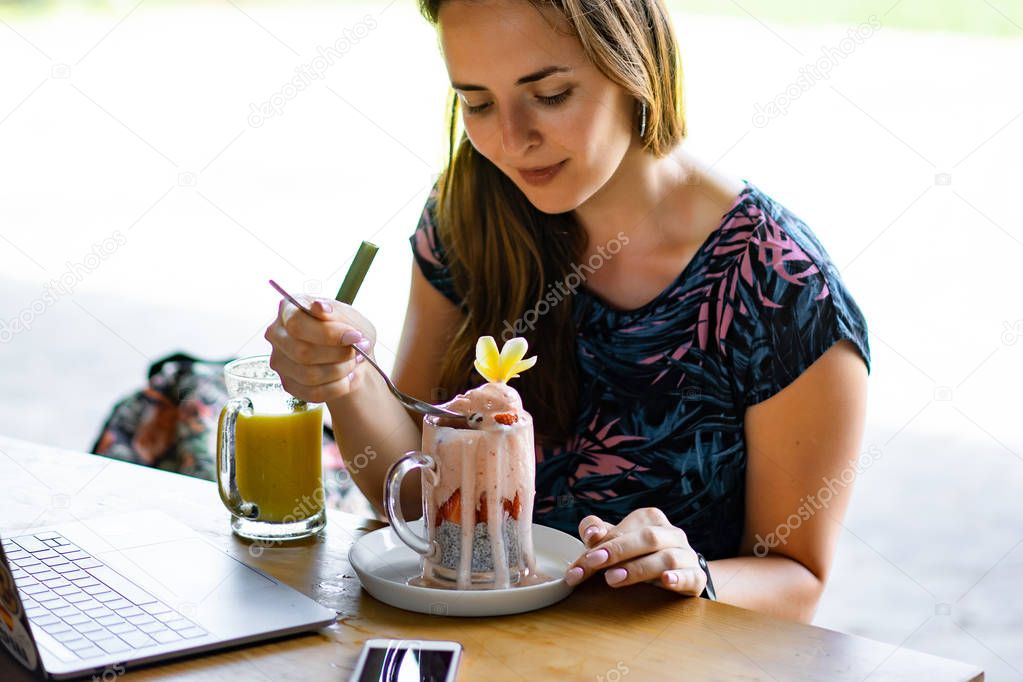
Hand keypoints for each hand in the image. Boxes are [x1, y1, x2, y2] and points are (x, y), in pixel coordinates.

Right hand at [265, 297, 376, 402]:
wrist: (353, 353)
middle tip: (358, 350)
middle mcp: (277, 334)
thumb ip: (335, 312)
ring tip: (355, 362)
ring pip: (309, 375)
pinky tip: (348, 377)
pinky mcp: (288, 383)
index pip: (297, 324)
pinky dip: (338, 387)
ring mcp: (279, 361)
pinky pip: (313, 393)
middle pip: (302, 352)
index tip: (355, 336)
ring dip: (340, 371)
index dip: (329, 334)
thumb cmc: (348, 329)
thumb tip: (320, 306)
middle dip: (338, 354)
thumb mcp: (349, 315)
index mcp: (289, 309)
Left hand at [563, 508, 706, 594]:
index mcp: (650, 519)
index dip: (599, 544)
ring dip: (638, 568)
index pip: (622, 529)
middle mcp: (671, 533)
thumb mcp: (618, 544)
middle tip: (595, 563)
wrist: (679, 576)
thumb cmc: (640, 557)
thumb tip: (591, 533)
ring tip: (614, 579)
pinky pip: (690, 575)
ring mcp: (686, 554)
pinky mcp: (696, 577)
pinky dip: (678, 578)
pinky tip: (665, 581)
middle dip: (617, 550)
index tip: (581, 562)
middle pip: (646, 538)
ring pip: (666, 557)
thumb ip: (600, 536)